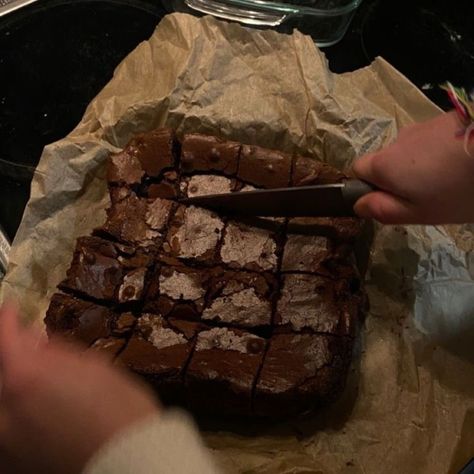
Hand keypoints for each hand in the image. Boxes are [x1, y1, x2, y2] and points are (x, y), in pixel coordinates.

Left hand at [0, 303, 159, 473]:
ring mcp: (4, 439)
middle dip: (12, 355)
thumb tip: (32, 341)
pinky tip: (40, 411)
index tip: (12, 310)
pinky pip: (7, 426)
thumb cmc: (120, 406)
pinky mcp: (11, 462)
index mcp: (25, 377)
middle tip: (29, 348)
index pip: (4, 337)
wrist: (130, 460)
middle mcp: (2, 409)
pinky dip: (16, 413)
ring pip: (3, 398)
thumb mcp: (94, 365)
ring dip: (14, 383)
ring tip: (41, 382)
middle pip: (0, 370)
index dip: (7, 319)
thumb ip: (55, 351)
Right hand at [352, 111, 473, 224]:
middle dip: (399, 177)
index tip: (392, 199)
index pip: (357, 170)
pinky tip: (463, 164)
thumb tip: (358, 205)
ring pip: (411, 151)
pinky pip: (432, 141)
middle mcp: (397, 141)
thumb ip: (383, 210)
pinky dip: (440, 153)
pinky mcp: (446, 120)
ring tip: (452, 180)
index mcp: (384, 165)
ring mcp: (422, 127)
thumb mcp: (419, 213)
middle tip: (428, 195)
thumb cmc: (458, 190)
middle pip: (386, 160)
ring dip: (422, 165)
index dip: (369, 186)